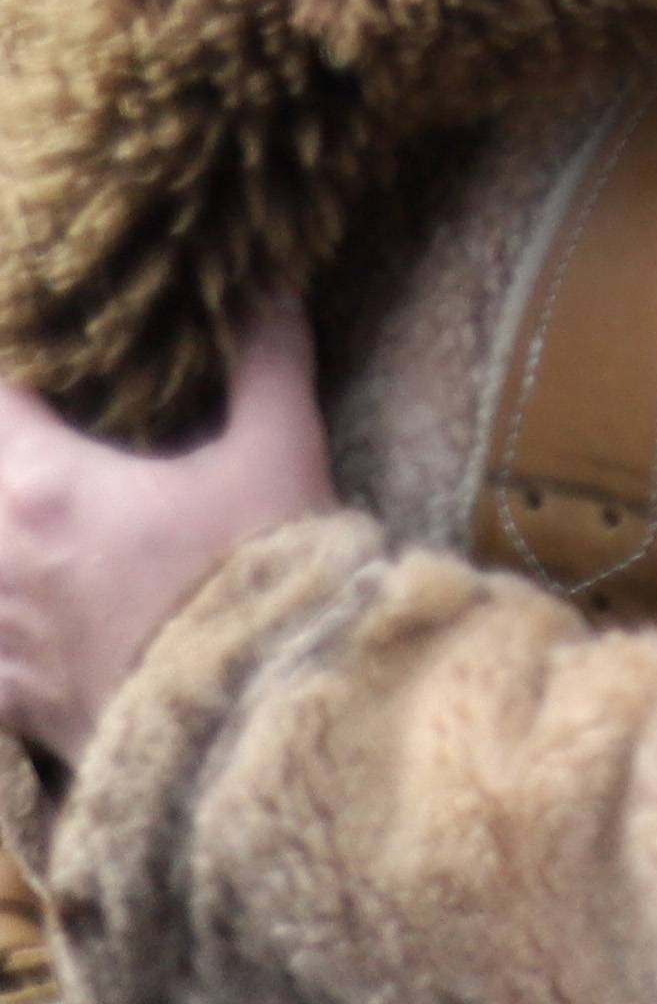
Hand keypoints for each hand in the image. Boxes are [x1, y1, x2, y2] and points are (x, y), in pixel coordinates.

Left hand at [0, 307, 332, 754]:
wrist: (254, 714)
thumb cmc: (261, 573)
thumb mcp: (281, 451)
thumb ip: (266, 363)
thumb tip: (269, 289)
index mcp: (48, 486)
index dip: (20, 373)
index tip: (46, 361)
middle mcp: (2, 556)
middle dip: (12, 458)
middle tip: (41, 451)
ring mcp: (1, 633)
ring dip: (5, 543)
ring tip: (30, 530)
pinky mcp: (13, 698)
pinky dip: (0, 639)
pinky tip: (17, 630)